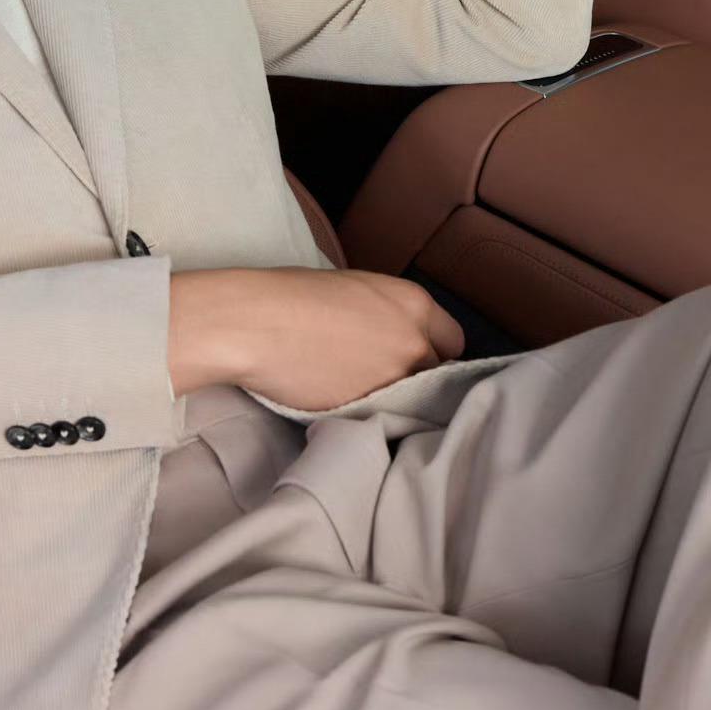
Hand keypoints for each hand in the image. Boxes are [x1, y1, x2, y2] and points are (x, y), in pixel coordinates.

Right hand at [168, 266, 467, 407]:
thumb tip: (391, 336)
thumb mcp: (357, 290)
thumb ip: (389, 315)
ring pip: (414, 402)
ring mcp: (395, 381)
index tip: (415, 359)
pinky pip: (384, 419)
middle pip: (439, 374)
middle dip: (419, 378)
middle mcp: (416, 342)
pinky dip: (372, 417)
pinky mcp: (369, 411)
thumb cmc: (293, 296)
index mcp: (415, 304)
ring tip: (363, 394)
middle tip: (387, 379)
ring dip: (398, 401)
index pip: (454, 341)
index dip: (434, 351)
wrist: (256, 324)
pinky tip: (346, 405)